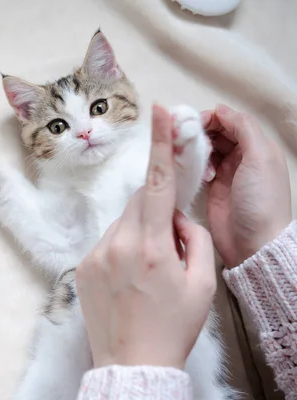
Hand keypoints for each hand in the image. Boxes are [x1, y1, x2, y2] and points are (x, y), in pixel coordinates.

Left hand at [76, 105, 216, 369]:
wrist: (132, 365)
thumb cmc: (171, 328)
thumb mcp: (201, 284)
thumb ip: (193, 238)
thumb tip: (175, 219)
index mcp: (150, 247)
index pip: (156, 185)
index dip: (160, 145)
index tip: (159, 112)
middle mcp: (116, 245)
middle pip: (137, 204)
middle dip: (155, 212)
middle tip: (169, 246)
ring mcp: (94, 256)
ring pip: (121, 224)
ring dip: (138, 234)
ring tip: (147, 273)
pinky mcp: (81, 268)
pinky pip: (106, 243)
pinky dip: (121, 249)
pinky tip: (129, 280)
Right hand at [202, 104, 291, 267]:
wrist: (254, 243)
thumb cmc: (261, 200)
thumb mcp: (260, 157)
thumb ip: (243, 128)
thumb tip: (221, 109)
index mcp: (257, 146)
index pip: (230, 121)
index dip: (212, 118)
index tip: (194, 123)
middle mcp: (242, 156)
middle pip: (215, 133)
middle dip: (200, 133)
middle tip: (185, 140)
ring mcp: (226, 173)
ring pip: (205, 150)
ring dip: (195, 150)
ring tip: (191, 158)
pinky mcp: (212, 188)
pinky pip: (198, 168)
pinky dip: (193, 167)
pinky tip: (197, 173)